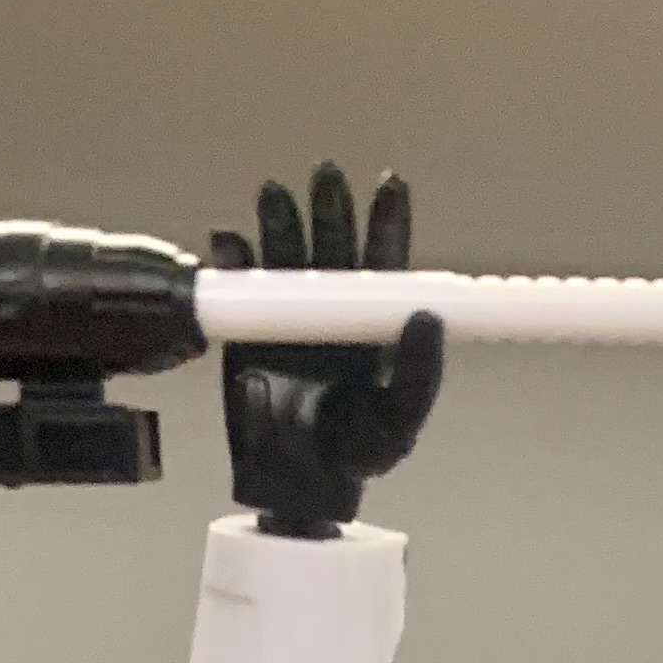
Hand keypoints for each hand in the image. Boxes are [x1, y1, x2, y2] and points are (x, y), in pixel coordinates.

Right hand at [213, 163, 443, 535]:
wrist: (298, 487)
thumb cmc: (355, 455)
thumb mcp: (400, 421)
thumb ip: (420, 373)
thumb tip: (429, 316)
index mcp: (376, 325)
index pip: (386, 263)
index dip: (388, 220)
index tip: (389, 184)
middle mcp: (332, 311)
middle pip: (333, 246)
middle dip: (330, 208)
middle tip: (327, 175)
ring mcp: (286, 317)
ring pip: (284, 255)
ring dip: (279, 221)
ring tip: (275, 194)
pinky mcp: (245, 330)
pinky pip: (237, 286)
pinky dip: (232, 261)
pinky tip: (233, 240)